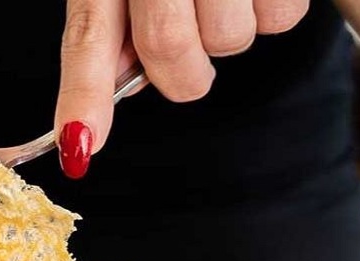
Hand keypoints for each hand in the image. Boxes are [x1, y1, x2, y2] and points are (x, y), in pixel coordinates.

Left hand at [54, 0, 309, 178]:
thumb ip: (108, 30)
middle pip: (169, 50)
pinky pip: (279, 18)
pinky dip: (272, 10)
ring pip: (228, 40)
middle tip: (187, 43)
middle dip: (180, 71)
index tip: (80, 146)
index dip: (83, 96)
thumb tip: (109, 94)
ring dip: (228, 33)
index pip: (88, 35)